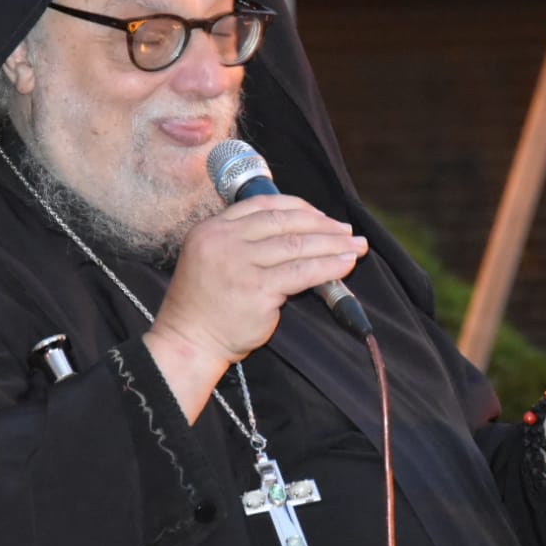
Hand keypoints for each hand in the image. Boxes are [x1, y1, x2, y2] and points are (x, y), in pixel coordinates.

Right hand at [145, 194, 367, 421]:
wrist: (189, 341)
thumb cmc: (204, 305)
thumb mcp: (212, 258)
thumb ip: (243, 241)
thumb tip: (297, 233)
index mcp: (213, 228)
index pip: (262, 205)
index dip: (298, 207)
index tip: (321, 215)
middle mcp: (224, 240)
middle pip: (284, 222)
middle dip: (322, 224)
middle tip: (346, 230)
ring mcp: (241, 264)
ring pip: (297, 245)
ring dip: (333, 244)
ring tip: (356, 246)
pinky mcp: (257, 290)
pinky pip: (302, 273)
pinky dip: (328, 267)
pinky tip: (345, 265)